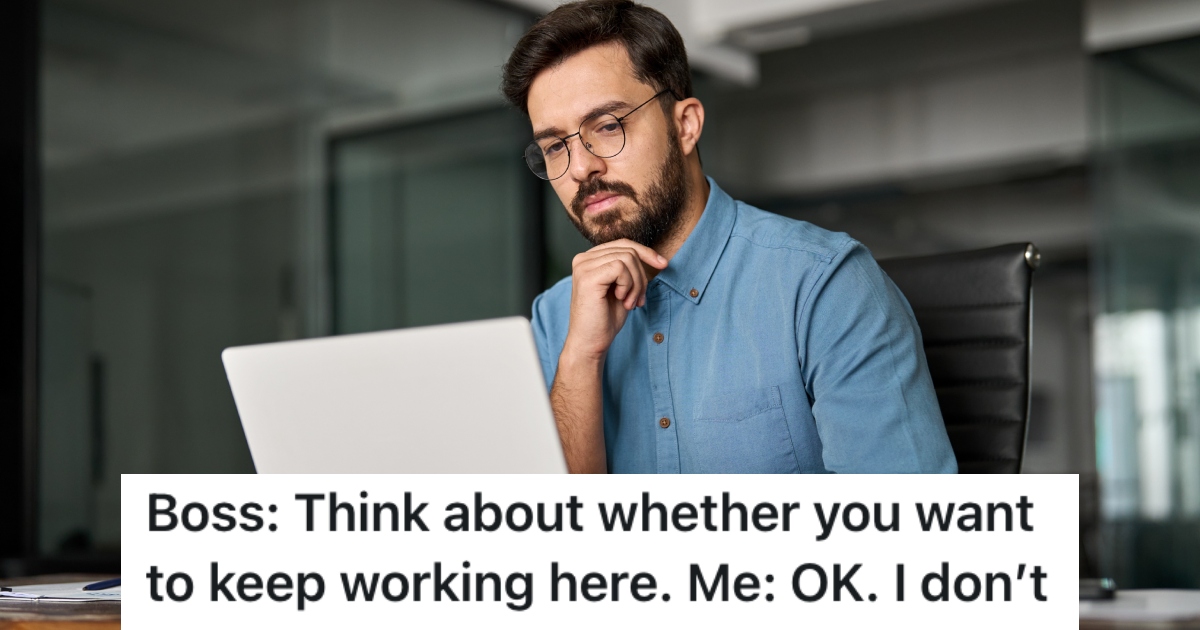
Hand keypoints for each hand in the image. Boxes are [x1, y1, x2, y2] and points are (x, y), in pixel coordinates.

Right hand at [562, 239, 667, 362]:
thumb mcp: (623, 288)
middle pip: (628, 250)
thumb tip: (655, 257)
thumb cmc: (605, 319)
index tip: (663, 265)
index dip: (646, 252)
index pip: (623, 244)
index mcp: (590, 259)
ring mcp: (583, 266)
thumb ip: (630, 270)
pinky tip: (621, 300)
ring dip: (636, 284)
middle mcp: (583, 259)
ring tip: (630, 302)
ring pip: (627, 258)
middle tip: (638, 300)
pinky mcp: (587, 276)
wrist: (590, 343)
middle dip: (641, 276)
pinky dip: (628, 285)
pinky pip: (621, 268)